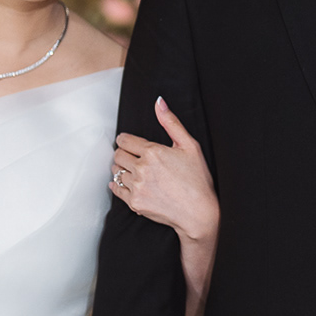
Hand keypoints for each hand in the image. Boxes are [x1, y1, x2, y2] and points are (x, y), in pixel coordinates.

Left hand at [112, 98, 217, 245]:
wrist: (199, 213)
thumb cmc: (198, 180)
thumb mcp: (190, 146)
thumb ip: (171, 123)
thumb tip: (159, 102)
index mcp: (153, 152)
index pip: (124, 140)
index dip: (125, 140)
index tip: (129, 143)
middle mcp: (142, 168)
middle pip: (118, 155)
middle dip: (124, 154)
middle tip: (133, 158)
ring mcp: (137, 187)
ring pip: (116, 171)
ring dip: (122, 169)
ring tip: (135, 172)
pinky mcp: (134, 202)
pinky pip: (116, 189)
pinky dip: (118, 185)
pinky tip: (128, 184)